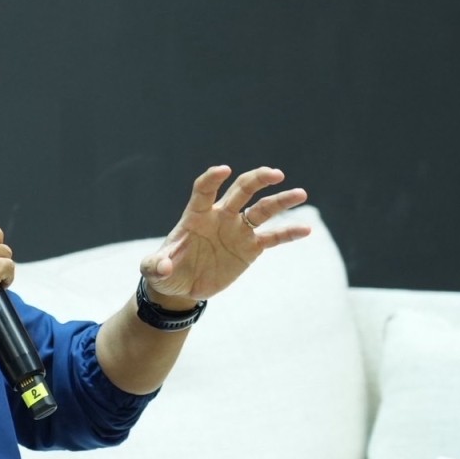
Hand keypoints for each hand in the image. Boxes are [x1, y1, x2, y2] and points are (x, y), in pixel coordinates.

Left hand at [141, 165, 308, 305]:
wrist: (182, 287)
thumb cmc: (166, 272)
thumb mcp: (153, 270)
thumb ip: (155, 266)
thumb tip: (164, 268)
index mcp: (196, 215)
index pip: (205, 189)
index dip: (212, 178)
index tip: (223, 170)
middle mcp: (220, 216)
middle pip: (241, 190)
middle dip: (257, 180)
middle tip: (275, 174)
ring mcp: (237, 230)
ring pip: (262, 210)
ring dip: (281, 201)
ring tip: (300, 194)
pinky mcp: (250, 248)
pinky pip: (272, 237)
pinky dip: (288, 233)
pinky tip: (306, 229)